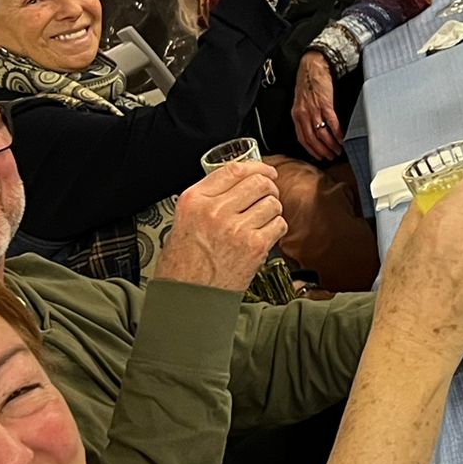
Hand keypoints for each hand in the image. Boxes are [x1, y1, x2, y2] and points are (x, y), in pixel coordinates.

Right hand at [154, 161, 285, 292]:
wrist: (188, 297)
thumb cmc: (183, 264)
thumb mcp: (183, 220)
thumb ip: (207, 199)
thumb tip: (238, 183)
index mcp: (194, 200)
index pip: (233, 170)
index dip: (256, 166)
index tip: (265, 170)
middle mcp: (215, 211)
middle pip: (258, 182)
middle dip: (269, 187)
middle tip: (268, 195)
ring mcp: (236, 228)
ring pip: (272, 203)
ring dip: (272, 210)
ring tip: (262, 221)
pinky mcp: (254, 246)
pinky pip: (279, 224)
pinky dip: (277, 229)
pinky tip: (265, 236)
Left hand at [293, 52, 343, 160]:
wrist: (313, 67)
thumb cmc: (307, 82)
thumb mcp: (301, 102)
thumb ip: (304, 116)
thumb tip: (312, 129)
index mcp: (296, 115)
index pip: (302, 138)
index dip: (311, 150)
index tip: (319, 157)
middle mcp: (303, 114)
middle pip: (312, 139)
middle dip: (322, 151)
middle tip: (331, 157)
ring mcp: (314, 109)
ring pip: (322, 133)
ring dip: (331, 145)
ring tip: (338, 150)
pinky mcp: (325, 103)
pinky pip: (331, 122)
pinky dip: (337, 133)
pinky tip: (342, 139)